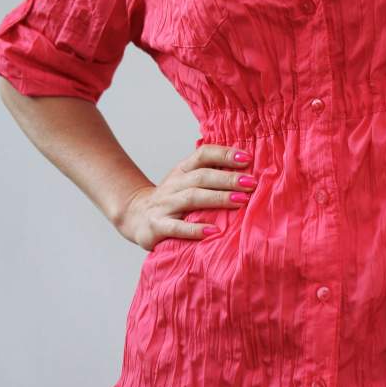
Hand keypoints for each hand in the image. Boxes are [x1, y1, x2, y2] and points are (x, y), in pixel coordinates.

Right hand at [112, 143, 256, 250]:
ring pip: (192, 197)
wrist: (134, 216)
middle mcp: (173, 184)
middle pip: (202, 176)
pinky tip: (213, 232)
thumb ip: (211, 175)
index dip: (224, 154)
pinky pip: (177, 227)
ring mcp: (164, 205)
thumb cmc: (172, 200)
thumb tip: (248, 170)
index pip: (203, 154)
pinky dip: (195, 229)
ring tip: (240, 201)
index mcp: (182, 170)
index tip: (247, 158)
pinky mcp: (157, 226)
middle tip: (251, 183)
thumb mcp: (187, 181)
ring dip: (217, 198)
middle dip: (228, 179)